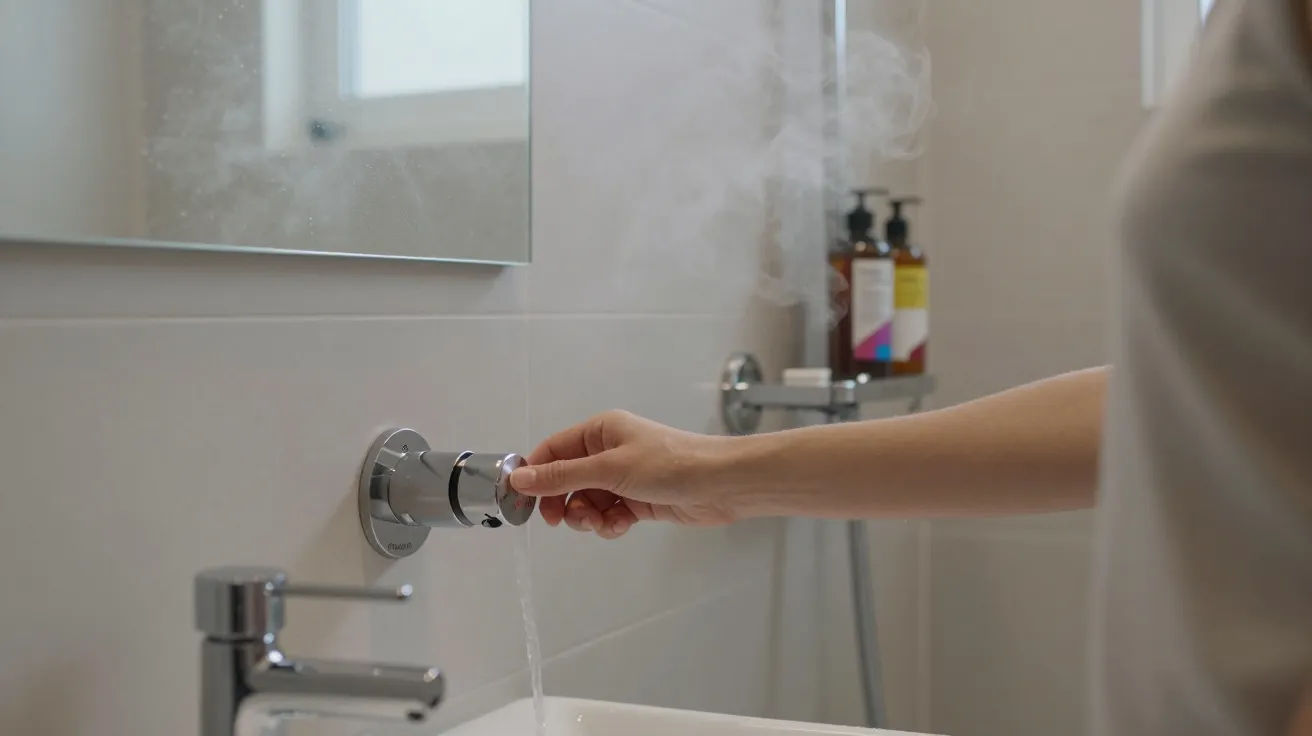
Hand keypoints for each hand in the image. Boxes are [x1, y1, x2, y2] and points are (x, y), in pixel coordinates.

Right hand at [509, 411, 739, 538]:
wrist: (720, 485)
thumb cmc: (670, 465)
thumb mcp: (609, 469)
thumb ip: (562, 476)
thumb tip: (520, 478)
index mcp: (600, 431)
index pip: (553, 450)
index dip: (536, 475)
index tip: (523, 501)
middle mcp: (609, 451)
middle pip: (567, 480)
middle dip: (563, 503)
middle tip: (561, 521)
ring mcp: (624, 477)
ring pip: (587, 502)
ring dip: (588, 517)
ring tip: (601, 522)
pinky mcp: (638, 500)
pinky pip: (609, 514)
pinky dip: (610, 524)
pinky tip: (621, 525)